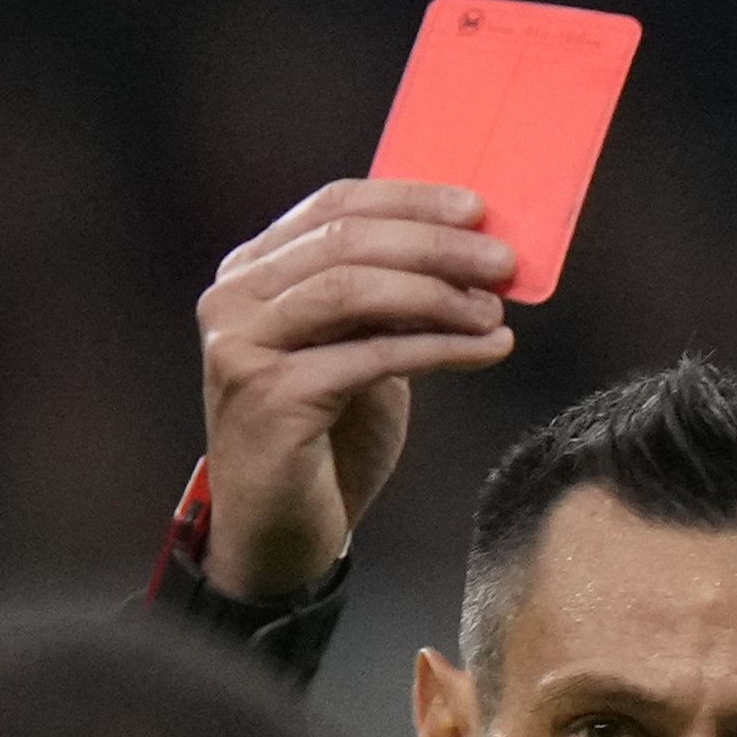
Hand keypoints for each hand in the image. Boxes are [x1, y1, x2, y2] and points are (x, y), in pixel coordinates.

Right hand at [194, 178, 521, 598]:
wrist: (280, 536)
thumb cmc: (324, 442)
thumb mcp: (354, 349)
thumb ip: (385, 297)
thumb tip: (470, 252)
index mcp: (251, 273)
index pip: (335, 206)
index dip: (411, 201)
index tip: (478, 209)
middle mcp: (234, 301)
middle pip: (347, 241)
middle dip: (435, 245)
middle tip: (501, 261)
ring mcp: (243, 347)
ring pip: (352, 290)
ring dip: (438, 293)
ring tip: (494, 311)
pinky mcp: (269, 397)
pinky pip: (370, 356)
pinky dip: (438, 349)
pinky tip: (486, 351)